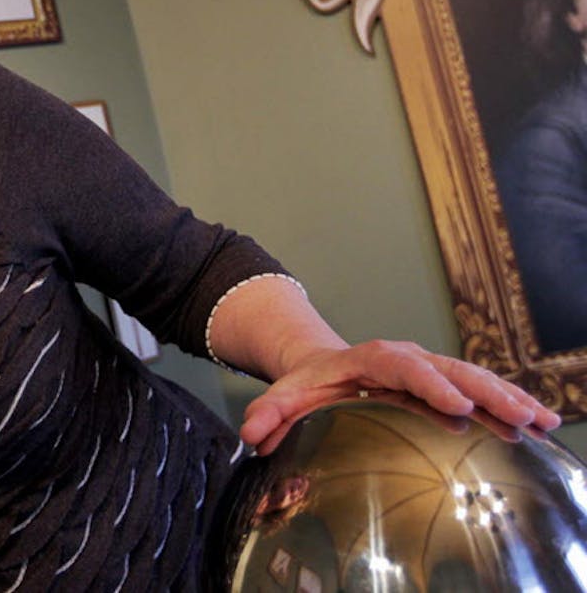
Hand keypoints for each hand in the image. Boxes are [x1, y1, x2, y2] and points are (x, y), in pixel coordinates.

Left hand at [240, 339, 560, 454]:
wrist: (325, 365)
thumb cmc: (309, 384)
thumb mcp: (285, 394)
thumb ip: (268, 413)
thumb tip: (251, 434)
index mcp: (370, 358)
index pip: (400, 365)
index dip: (428, 382)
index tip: (454, 402)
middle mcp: (407, 359)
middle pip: (449, 368)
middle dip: (485, 390)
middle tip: (518, 414)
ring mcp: (430, 369)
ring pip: (474, 377)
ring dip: (508, 397)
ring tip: (543, 420)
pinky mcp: (445, 384)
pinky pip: (482, 390)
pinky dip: (511, 402)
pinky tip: (543, 423)